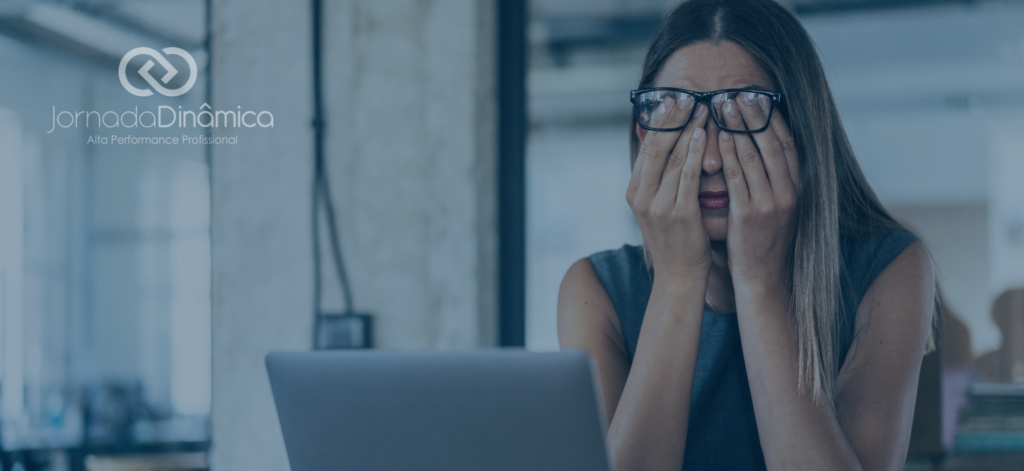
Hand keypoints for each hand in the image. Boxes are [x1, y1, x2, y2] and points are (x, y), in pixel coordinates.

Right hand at [626, 102, 711, 282]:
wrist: (679, 275)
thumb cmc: (675, 237)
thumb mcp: (659, 205)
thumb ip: (659, 178)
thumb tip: (666, 144)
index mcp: (634, 191)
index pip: (646, 147)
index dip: (660, 121)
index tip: (673, 99)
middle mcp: (641, 196)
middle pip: (656, 147)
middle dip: (673, 119)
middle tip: (687, 95)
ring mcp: (658, 205)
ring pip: (674, 157)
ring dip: (689, 129)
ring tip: (703, 108)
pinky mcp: (679, 214)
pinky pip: (688, 175)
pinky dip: (696, 152)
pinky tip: (705, 134)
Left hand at [717, 92, 799, 286]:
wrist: (763, 278)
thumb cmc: (763, 241)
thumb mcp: (776, 207)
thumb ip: (772, 180)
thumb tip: (762, 150)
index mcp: (796, 188)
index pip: (787, 144)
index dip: (773, 118)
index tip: (760, 97)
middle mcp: (788, 192)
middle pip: (771, 144)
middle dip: (753, 115)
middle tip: (738, 92)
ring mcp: (771, 203)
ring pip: (754, 156)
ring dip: (738, 127)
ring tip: (723, 105)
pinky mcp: (750, 215)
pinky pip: (738, 177)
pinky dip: (730, 154)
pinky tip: (720, 136)